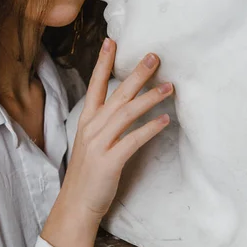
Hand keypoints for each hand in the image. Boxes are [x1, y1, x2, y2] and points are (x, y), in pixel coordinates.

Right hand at [41, 38, 172, 246]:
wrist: (77, 204)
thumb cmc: (88, 171)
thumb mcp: (92, 140)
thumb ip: (105, 121)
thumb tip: (126, 103)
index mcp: (87, 120)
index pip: (95, 84)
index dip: (103, 63)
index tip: (111, 42)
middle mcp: (92, 127)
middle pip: (117, 94)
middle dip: (136, 74)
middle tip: (154, 57)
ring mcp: (100, 143)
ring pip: (127, 113)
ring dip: (149, 97)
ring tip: (169, 87)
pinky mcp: (109, 161)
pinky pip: (133, 140)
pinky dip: (149, 128)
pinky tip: (164, 120)